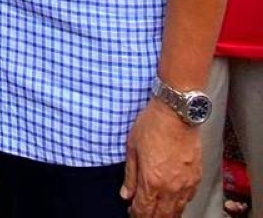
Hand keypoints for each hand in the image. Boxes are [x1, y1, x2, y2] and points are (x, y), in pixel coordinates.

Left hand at [121, 98, 201, 216]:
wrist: (177, 114)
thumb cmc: (152, 126)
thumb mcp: (132, 148)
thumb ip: (130, 175)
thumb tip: (125, 194)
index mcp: (151, 181)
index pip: (143, 209)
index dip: (136, 214)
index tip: (131, 213)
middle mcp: (170, 187)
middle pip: (161, 215)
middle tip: (142, 215)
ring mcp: (185, 184)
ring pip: (176, 211)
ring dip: (165, 215)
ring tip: (157, 213)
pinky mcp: (196, 177)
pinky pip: (188, 199)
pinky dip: (179, 205)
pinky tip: (173, 203)